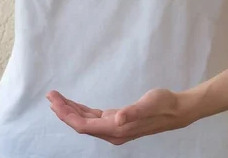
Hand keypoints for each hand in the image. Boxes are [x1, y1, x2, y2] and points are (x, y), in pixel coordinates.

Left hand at [46, 88, 191, 144]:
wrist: (177, 110)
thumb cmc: (164, 104)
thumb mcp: (149, 104)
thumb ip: (133, 112)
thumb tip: (117, 118)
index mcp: (116, 129)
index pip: (83, 125)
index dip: (66, 114)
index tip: (54, 100)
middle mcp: (112, 132)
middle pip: (80, 124)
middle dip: (63, 111)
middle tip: (50, 95)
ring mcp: (114, 128)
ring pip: (85, 121)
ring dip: (70, 110)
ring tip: (56, 98)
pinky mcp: (116, 121)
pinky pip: (93, 118)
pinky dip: (81, 110)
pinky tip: (73, 104)